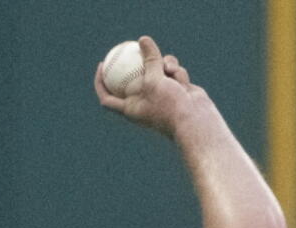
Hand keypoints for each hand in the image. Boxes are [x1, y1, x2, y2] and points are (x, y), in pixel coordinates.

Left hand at [94, 36, 208, 138]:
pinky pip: (172, 73)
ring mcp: (159, 96)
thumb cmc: (170, 106)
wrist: (196, 121)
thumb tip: (143, 39)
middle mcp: (142, 102)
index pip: (107, 98)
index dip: (100, 82)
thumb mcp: (155, 80)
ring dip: (163, 65)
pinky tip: (183, 81)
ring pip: (156, 70)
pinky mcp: (174, 90)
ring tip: (169, 70)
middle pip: (133, 78)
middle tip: (132, 46)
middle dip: (137, 62)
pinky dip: (177, 73)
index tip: (101, 65)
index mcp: (130, 108)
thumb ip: (149, 59)